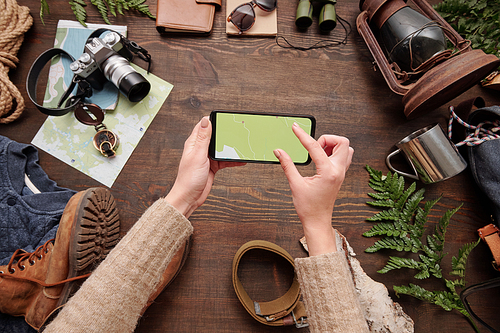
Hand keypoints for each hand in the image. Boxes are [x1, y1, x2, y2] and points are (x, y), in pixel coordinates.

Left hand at [165, 117, 244, 217]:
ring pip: (221, 148)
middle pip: (214, 136)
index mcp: (194, 143)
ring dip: (230, 147)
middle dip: (225, 133)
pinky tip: (241, 160)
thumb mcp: (198, 155)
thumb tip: (205, 120)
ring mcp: (206, 158)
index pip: (203, 126)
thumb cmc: (189, 179)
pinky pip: (224, 160)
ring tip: (241, 145)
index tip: (224, 117)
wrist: (189, 197)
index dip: (213, 120)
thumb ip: (203, 138)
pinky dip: (232, 160)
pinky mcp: (212, 167)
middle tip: (237, 130)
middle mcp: (200, 149)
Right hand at [274, 123, 353, 255]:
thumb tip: (279, 151)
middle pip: (341, 142)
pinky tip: (322, 159)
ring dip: (332, 145)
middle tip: (313, 146)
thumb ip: (287, 165)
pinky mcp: (340, 175)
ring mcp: (341, 173)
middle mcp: (338, 171)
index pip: (315, 146)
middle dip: (326, 139)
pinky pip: (344, 157)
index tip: (295, 128)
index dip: (303, 135)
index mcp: (328, 172)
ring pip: (345, 148)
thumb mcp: (295, 184)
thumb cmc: (308, 207)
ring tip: (318, 153)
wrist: (318, 221)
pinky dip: (334, 152)